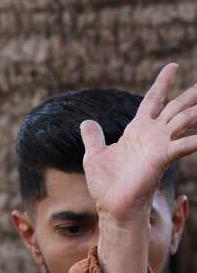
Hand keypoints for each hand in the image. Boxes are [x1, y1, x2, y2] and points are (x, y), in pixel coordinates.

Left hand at [81, 63, 196, 223]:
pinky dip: (195, 140)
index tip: (173, 66)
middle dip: (190, 94)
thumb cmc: (106, 184)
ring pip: (184, 120)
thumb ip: (93, 138)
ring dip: (196, 110)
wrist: (112, 206)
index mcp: (136, 130)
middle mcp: (152, 135)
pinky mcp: (162, 158)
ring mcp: (160, 145)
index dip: (163, 83)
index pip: (153, 100)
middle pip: (175, 107)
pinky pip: (184, 145)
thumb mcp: (94, 155)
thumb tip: (86, 122)